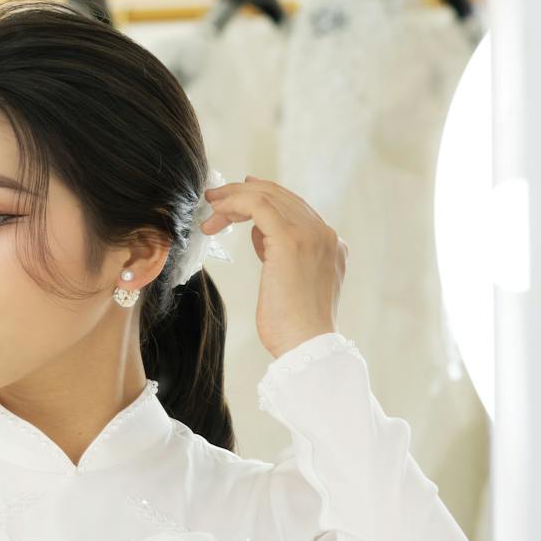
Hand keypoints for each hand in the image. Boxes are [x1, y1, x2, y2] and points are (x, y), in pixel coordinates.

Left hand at [200, 175, 345, 359]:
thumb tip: (260, 234)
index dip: (262, 198)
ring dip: (234, 198)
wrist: (307, 345)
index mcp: (330, 245)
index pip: (295, 208)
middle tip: (214, 199)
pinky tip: (217, 213)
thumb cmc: (292, 326)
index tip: (236, 198)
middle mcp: (325, 234)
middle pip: (281, 197)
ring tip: (210, 208)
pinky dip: (235, 203)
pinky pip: (258, 206)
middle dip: (243, 195)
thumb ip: (281, 254)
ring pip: (268, 197)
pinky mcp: (291, 241)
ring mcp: (311, 235)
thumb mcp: (288, 283)